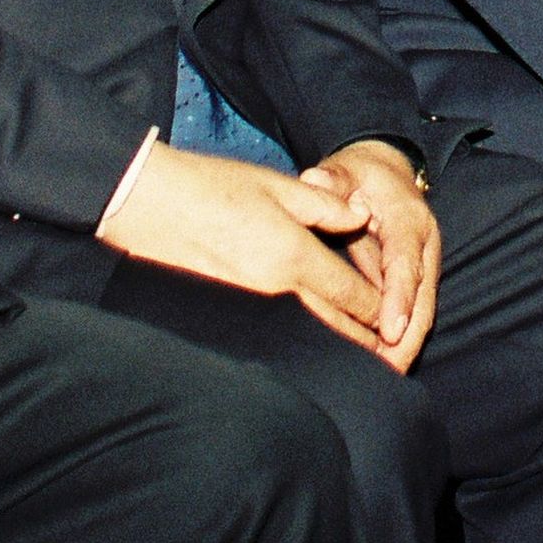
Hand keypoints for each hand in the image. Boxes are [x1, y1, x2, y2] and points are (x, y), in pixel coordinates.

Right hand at [101, 144, 392, 359]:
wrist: (145, 203)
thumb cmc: (209, 186)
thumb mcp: (275, 185)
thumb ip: (324, 205)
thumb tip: (362, 214)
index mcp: (293, 256)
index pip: (353, 295)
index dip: (380, 309)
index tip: (397, 319)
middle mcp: (275, 291)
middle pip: (334, 327)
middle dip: (364, 341)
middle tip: (388, 353)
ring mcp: (249, 308)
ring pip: (305, 336)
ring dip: (332, 347)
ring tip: (353, 357)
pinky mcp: (226, 314)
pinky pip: (274, 334)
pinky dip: (295, 341)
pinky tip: (302, 345)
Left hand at [300, 139, 440, 372]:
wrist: (383, 173)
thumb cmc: (360, 174)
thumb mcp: (345, 168)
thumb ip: (332, 178)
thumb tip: (315, 180)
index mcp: (409, 220)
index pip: (406, 263)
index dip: (400, 298)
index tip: (390, 329)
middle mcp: (423, 247)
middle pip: (423, 299)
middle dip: (409, 337)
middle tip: (389, 369)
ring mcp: (421, 267)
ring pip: (420, 313)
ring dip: (404, 345)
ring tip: (384, 376)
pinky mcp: (410, 282)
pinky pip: (407, 313)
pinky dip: (396, 339)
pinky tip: (378, 362)